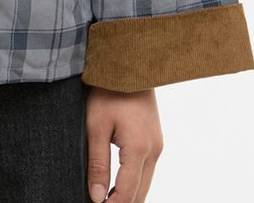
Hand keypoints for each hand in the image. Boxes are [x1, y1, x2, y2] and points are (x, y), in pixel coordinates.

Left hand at [85, 86, 163, 202]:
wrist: (128, 65)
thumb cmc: (108, 92)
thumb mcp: (96, 127)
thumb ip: (98, 164)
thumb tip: (97, 197)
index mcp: (139, 149)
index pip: (127, 192)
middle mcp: (154, 151)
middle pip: (140, 192)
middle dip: (122, 202)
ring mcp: (158, 145)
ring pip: (145, 182)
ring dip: (129, 193)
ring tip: (107, 197)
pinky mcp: (155, 139)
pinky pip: (147, 169)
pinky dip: (134, 180)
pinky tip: (118, 182)